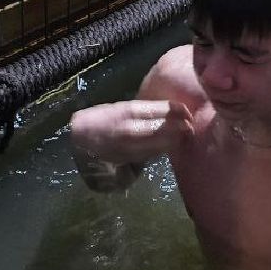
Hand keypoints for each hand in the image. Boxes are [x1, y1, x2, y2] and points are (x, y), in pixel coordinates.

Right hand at [70, 100, 192, 164]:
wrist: (80, 139)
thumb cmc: (101, 119)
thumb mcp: (121, 108)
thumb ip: (144, 111)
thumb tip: (171, 113)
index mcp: (130, 111)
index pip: (163, 110)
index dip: (179, 111)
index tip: (188, 111)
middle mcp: (132, 130)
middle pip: (167, 129)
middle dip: (181, 128)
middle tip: (191, 126)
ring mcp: (131, 148)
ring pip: (162, 144)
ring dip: (175, 140)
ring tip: (184, 136)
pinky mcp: (130, 161)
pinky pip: (153, 155)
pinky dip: (162, 150)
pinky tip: (168, 146)